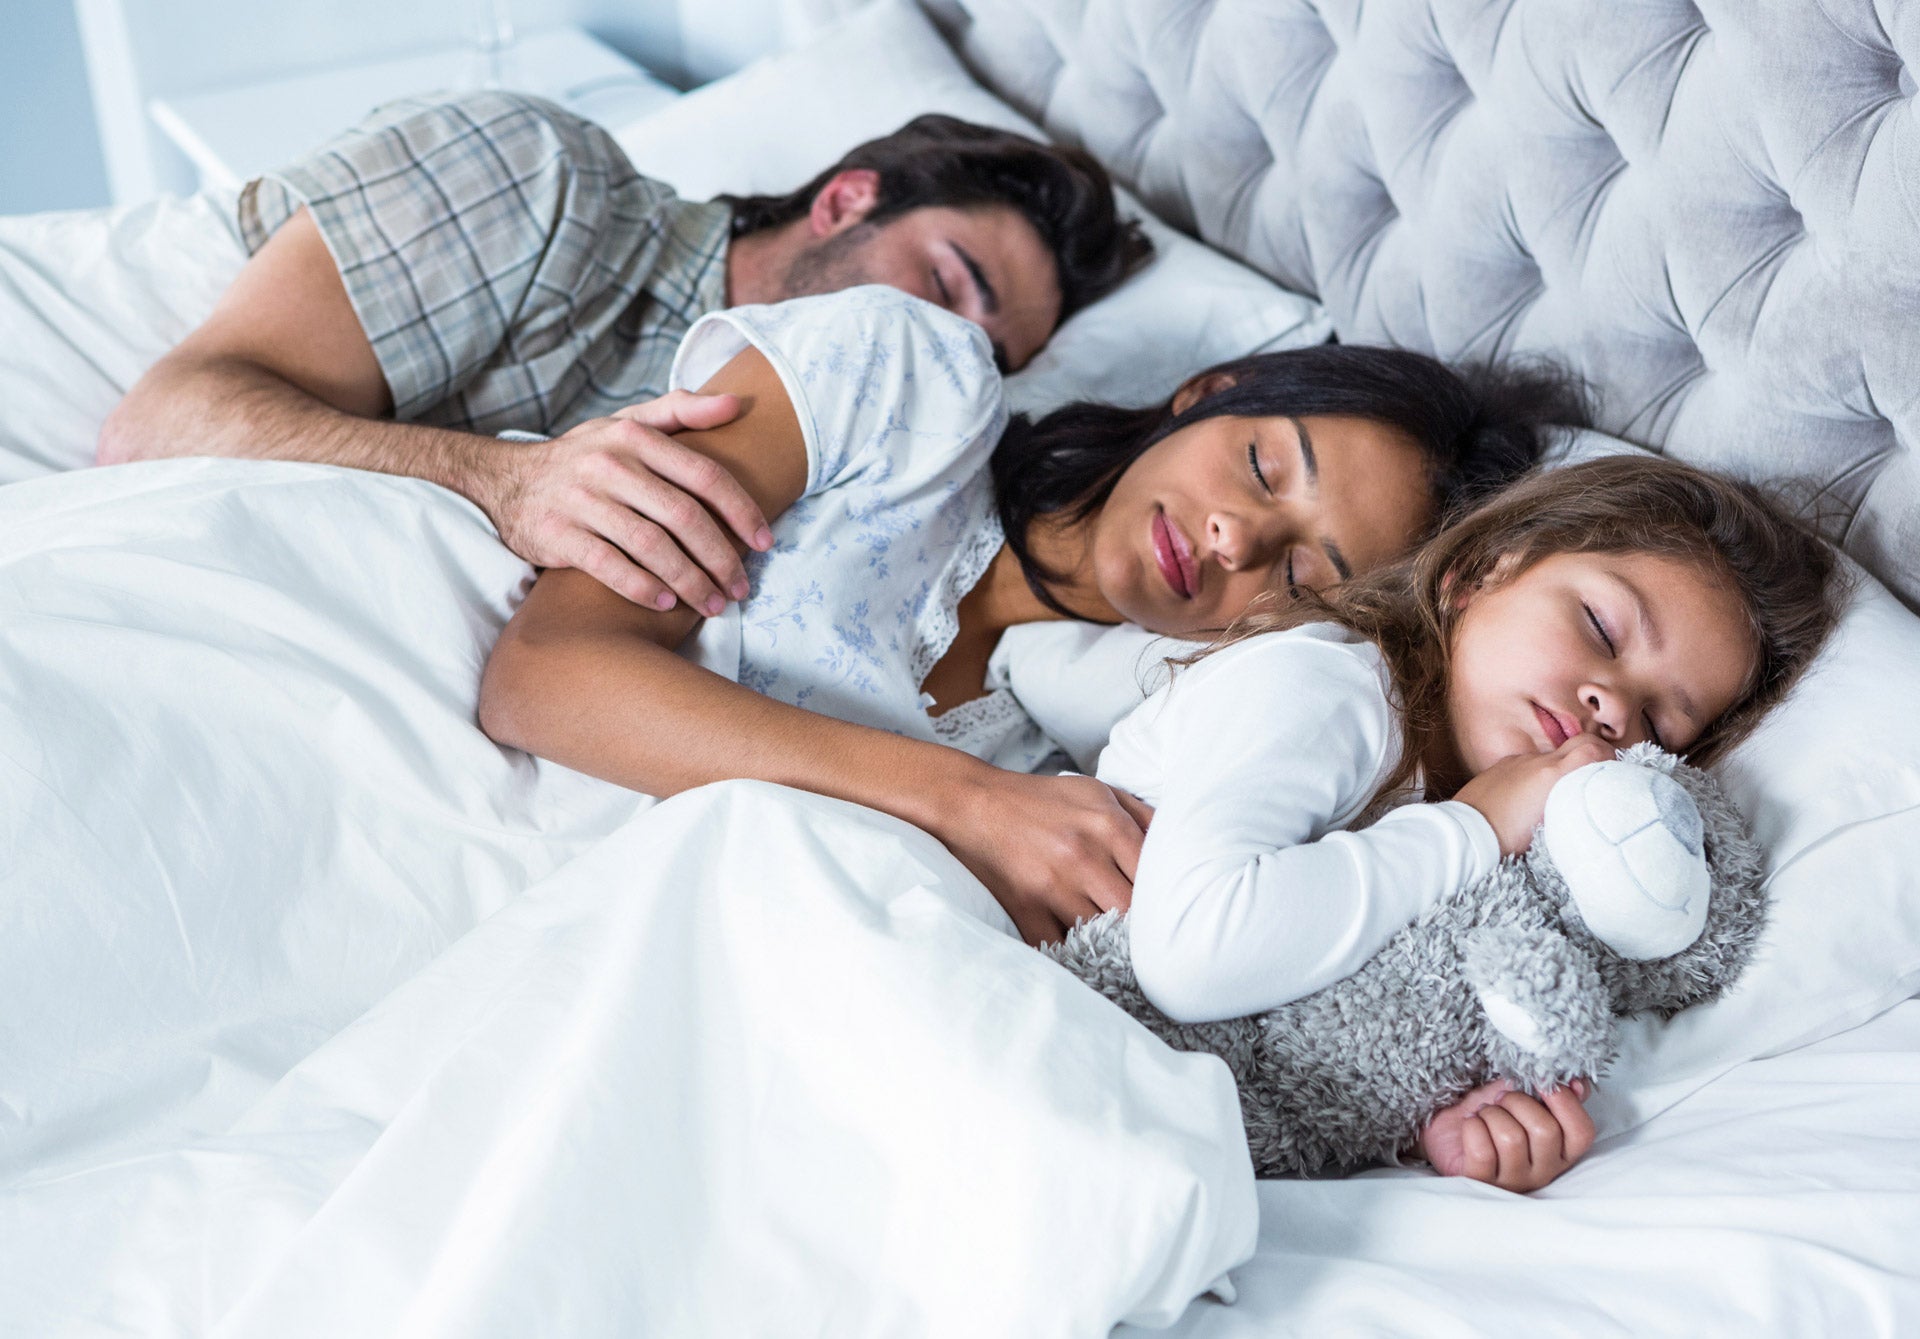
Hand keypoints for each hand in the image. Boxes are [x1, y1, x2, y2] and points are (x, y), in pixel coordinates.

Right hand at [471, 391, 772, 611]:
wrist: (507, 481)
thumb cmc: (585, 458)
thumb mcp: (627, 425)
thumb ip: (681, 412)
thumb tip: (737, 404)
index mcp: (634, 437)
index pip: (704, 475)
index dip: (741, 511)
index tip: (765, 542)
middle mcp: (609, 465)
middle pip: (683, 516)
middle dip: (720, 557)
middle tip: (741, 587)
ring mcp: (581, 500)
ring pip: (651, 546)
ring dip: (689, 580)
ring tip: (712, 604)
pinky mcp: (557, 533)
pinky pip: (608, 565)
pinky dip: (641, 587)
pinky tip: (665, 603)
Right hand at [936, 771, 1154, 945]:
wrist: (975, 802)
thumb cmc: (1043, 799)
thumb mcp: (1098, 792)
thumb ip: (1142, 815)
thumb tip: (1185, 841)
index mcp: (1107, 824)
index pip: (1156, 876)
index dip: (1168, 897)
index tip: (1172, 910)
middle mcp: (1082, 855)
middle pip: (1131, 911)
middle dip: (1142, 925)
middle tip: (1152, 936)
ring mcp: (1051, 885)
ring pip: (1099, 934)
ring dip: (1109, 942)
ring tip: (1121, 947)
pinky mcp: (1024, 907)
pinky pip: (1058, 946)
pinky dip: (1072, 954)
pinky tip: (1083, 953)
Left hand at [1415, 1077, 1595, 1191]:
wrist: (1447, 1125)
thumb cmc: (1491, 1112)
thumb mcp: (1523, 1095)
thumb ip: (1554, 1092)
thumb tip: (1577, 1085)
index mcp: (1561, 1151)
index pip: (1581, 1132)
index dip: (1564, 1101)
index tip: (1540, 1082)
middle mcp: (1543, 1171)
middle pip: (1545, 1131)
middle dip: (1517, 1102)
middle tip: (1500, 1100)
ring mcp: (1513, 1181)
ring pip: (1511, 1139)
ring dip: (1491, 1114)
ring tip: (1484, 1114)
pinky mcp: (1481, 1183)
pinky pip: (1482, 1150)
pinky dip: (1472, 1127)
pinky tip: (1470, 1125)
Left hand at [1453, 734, 1614, 855]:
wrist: (1463, 833)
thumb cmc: (1506, 838)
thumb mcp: (1548, 829)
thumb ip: (1570, 806)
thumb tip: (1584, 804)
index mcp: (1551, 774)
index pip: (1591, 748)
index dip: (1608, 755)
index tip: (1614, 768)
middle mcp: (1535, 761)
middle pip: (1577, 742)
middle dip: (1594, 752)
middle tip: (1599, 771)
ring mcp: (1515, 761)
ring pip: (1550, 756)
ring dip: (1562, 768)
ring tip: (1560, 792)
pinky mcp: (1498, 767)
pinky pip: (1526, 764)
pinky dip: (1537, 773)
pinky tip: (1530, 795)